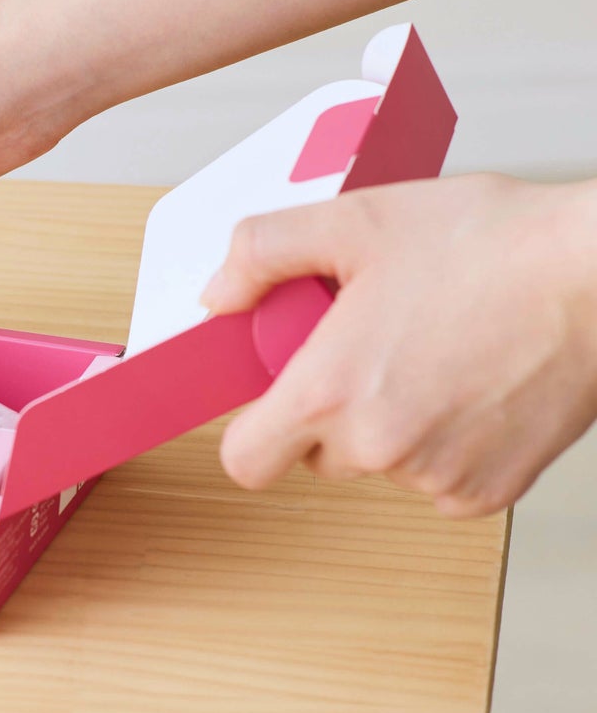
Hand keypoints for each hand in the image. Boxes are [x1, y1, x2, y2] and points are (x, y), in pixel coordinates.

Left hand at [200, 174, 596, 516]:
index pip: (246, 460)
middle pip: (313, 454)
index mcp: (329, 391)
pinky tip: (471, 382)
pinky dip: (443, 441)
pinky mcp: (490, 491)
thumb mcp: (354, 220)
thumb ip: (264, 253)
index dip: (252, 429)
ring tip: (432, 350)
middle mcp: (378, 447)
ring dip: (389, 421)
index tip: (275, 394)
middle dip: (328, 408)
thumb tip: (219, 294)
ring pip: (379, 462)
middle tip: (369, 344)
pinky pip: (437, 477)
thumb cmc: (492, 244)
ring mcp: (437, 476)